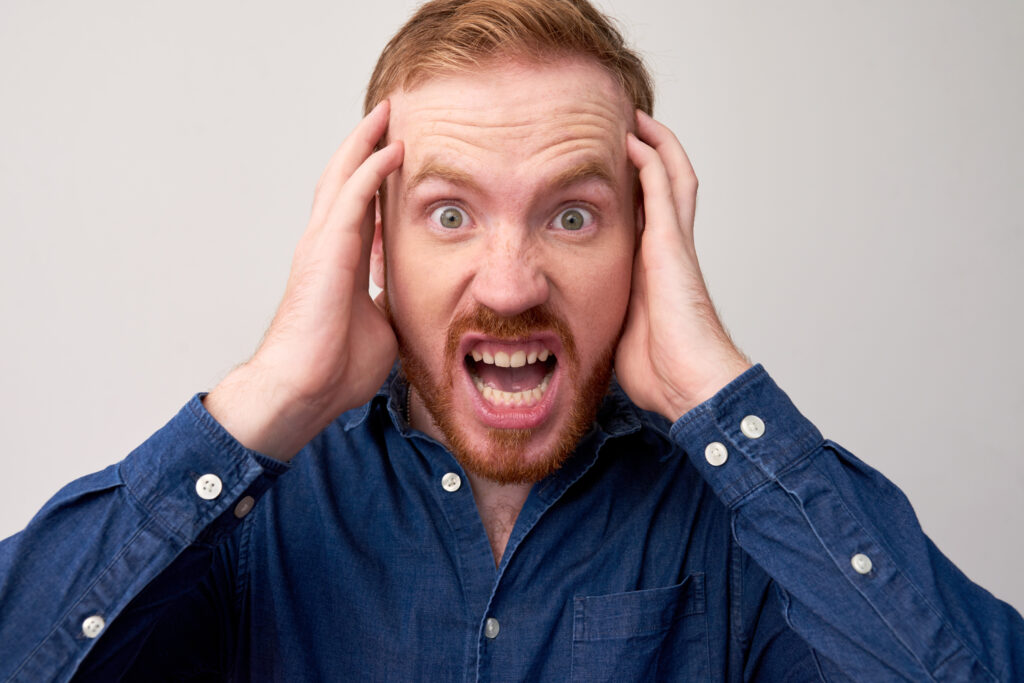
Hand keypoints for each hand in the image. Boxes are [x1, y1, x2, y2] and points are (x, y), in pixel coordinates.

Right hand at [205, 101, 403, 459]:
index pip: (360, 205)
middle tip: (389, 114)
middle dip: (366, 145)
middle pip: (346, 180)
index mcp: (342, 262)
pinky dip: (371, 170)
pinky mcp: (324, 251)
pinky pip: (351, 199)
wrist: (305, 390)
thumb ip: (390, 301)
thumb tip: (407, 297)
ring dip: (365, 143)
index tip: (397, 152)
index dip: (376, 176)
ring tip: (386, 114)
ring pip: (343, 177)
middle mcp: (328, 245)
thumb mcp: (381, 326)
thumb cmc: (334, 367)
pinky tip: (392, 150)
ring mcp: (322, 245)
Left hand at [615, 111, 750, 422]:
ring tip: (633, 117)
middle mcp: (667, 250)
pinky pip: (663, 188)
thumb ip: (603, 315)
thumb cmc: (660, 371)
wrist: (690, 385)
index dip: (633, 188)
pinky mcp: (671, 245)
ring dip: (654, 144)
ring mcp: (673, 244)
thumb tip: (570, 327)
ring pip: (670, 177)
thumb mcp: (619, 334)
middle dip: (649, 154)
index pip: (645, 214)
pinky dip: (651, 159)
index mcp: (653, 270)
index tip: (610, 169)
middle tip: (627, 126)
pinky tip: (635, 137)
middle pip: (666, 186)